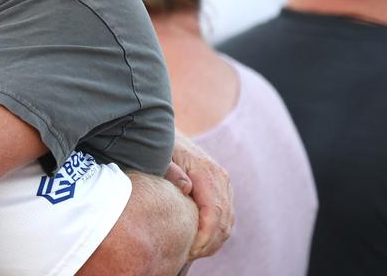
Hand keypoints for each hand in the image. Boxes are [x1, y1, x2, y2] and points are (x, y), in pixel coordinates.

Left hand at [170, 134, 232, 259]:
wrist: (165, 131)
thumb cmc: (159, 146)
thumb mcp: (158, 155)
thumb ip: (170, 170)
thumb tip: (187, 188)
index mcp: (206, 170)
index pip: (215, 211)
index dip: (205, 235)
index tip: (190, 250)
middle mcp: (220, 177)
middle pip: (225, 220)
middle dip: (209, 243)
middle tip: (189, 256)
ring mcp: (223, 182)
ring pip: (228, 221)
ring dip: (214, 241)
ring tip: (193, 252)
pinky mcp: (221, 187)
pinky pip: (225, 216)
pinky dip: (216, 233)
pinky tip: (200, 243)